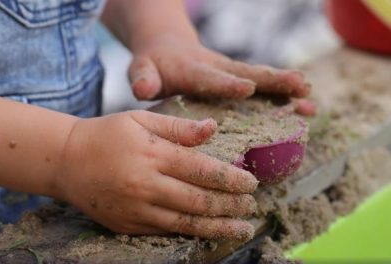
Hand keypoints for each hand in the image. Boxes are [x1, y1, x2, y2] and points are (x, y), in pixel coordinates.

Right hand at [55, 110, 258, 238]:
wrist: (66, 161)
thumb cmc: (107, 134)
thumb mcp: (140, 119)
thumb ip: (178, 127)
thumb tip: (213, 129)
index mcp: (153, 154)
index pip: (202, 170)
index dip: (231, 179)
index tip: (251, 183)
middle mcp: (146, 184)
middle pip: (199, 200)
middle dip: (230, 205)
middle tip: (251, 205)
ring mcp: (136, 209)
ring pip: (186, 223)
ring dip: (218, 227)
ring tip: (242, 228)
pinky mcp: (127, 225)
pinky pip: (165, 232)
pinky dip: (191, 233)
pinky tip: (208, 232)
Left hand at [129, 35, 315, 115]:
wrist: (166, 46)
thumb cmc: (153, 65)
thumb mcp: (142, 70)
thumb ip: (143, 78)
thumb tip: (143, 89)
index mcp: (192, 70)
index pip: (210, 78)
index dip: (227, 84)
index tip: (246, 88)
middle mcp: (216, 69)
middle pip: (247, 73)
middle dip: (272, 80)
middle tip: (299, 86)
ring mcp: (230, 73)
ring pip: (260, 78)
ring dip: (285, 87)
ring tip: (310, 97)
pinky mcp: (238, 78)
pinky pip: (263, 87)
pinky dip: (284, 96)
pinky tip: (306, 107)